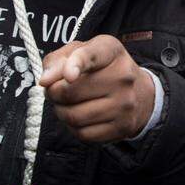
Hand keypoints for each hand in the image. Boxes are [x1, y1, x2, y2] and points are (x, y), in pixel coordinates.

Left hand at [40, 35, 155, 142]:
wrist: (139, 92)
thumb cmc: (102, 69)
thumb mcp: (80, 52)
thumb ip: (57, 60)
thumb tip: (45, 80)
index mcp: (111, 51)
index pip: (92, 55)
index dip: (77, 64)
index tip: (68, 75)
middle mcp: (123, 76)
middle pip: (71, 92)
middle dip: (53, 93)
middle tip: (54, 91)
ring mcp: (125, 104)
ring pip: (74, 117)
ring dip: (60, 112)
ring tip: (65, 105)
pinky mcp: (122, 127)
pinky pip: (83, 134)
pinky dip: (73, 128)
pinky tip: (78, 117)